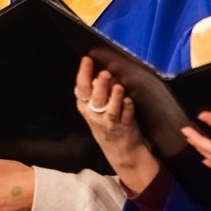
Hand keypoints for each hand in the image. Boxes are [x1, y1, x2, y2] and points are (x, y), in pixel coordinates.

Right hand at [74, 57, 159, 192]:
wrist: (119, 151)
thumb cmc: (106, 124)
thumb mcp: (94, 110)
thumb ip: (95, 92)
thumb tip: (96, 72)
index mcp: (85, 108)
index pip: (81, 89)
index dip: (83, 73)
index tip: (87, 59)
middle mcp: (95, 115)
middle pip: (96, 99)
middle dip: (100, 86)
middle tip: (105, 73)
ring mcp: (110, 123)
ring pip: (111, 109)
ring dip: (115, 98)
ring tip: (118, 87)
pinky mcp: (125, 128)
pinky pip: (126, 117)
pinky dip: (127, 109)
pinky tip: (129, 101)